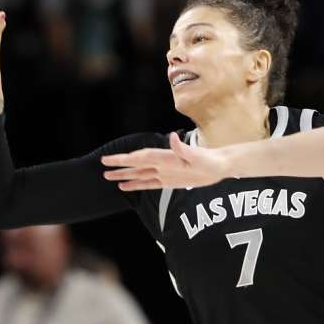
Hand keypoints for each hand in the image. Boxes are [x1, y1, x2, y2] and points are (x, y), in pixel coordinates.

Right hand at [102, 132, 229, 189]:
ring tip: (107, 176)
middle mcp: (163, 163)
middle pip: (137, 163)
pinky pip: (149, 183)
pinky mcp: (170, 181)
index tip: (112, 159)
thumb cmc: (210, 160)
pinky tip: (125, 186)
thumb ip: (183, 148)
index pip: (142, 157)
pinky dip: (136, 185)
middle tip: (102, 163)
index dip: (127, 158)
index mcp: (167, 156)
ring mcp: (165, 172)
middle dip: (120, 163)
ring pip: (140, 173)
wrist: (220, 166)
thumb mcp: (197, 156)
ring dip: (124, 174)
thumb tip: (171, 137)